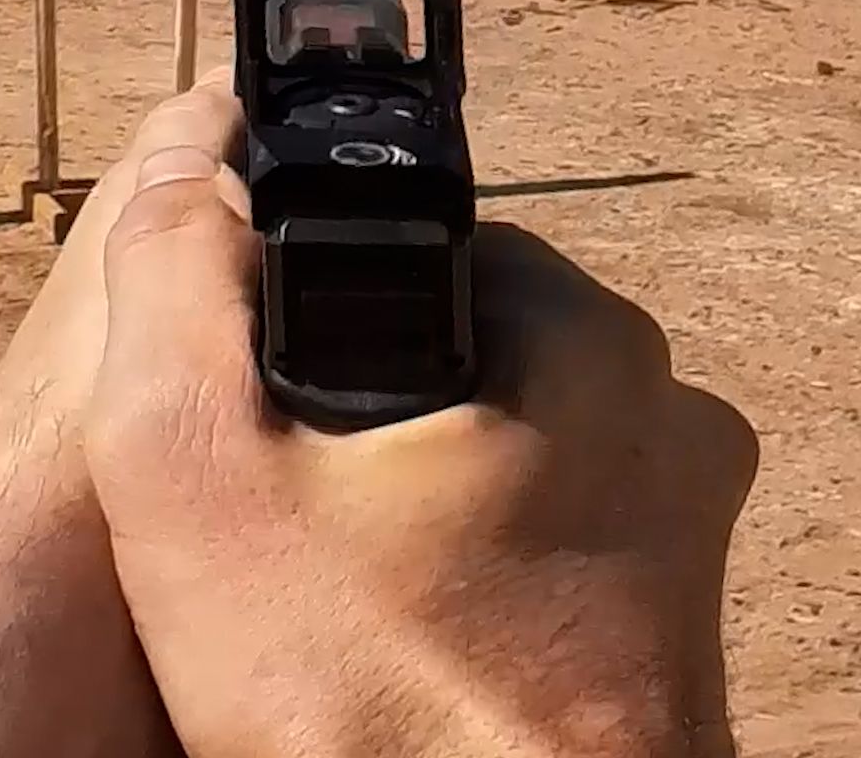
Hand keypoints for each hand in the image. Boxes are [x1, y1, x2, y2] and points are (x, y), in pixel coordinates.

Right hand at [84, 86, 757, 757]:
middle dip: (358, 430)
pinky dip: (462, 611)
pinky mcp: (670, 654)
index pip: (412, 245)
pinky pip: (538, 579)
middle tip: (272, 533)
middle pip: (457, 365)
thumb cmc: (369, 714)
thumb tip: (185, 158)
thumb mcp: (199, 474)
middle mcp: (672, 422)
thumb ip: (173, 286)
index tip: (250, 415)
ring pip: (498, 481)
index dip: (300, 317)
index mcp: (588, 337)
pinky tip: (386, 673)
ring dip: (408, 530)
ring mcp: (686, 546)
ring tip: (322, 621)